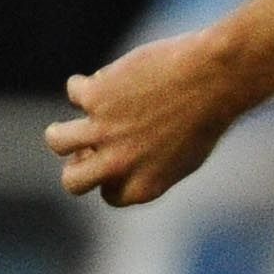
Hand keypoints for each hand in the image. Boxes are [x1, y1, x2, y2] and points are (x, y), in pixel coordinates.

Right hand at [48, 27, 262, 205]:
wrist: (217, 78)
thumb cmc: (209, 114)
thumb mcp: (186, 153)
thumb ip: (150, 166)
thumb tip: (111, 162)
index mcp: (146, 185)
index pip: (110, 196)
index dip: (110, 178)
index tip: (120, 160)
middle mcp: (120, 164)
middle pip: (73, 182)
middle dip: (76, 166)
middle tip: (89, 147)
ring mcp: (104, 131)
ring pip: (56, 140)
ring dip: (65, 128)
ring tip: (84, 116)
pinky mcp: (95, 98)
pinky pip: (74, 90)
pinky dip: (89, 82)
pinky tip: (115, 77)